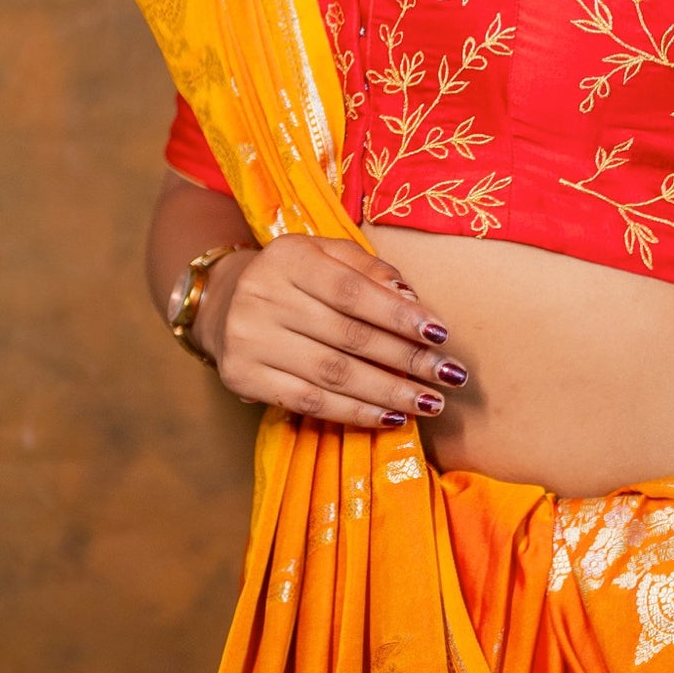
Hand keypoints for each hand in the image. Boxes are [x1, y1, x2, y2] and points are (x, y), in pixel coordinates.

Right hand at [197, 234, 467, 428]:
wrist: (223, 302)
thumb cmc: (294, 277)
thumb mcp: (327, 254)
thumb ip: (368, 268)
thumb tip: (410, 296)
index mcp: (287, 257)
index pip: (352, 291)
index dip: (398, 315)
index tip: (441, 334)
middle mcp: (262, 297)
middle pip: (348, 336)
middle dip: (406, 359)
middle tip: (450, 375)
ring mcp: (248, 340)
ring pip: (332, 375)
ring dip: (389, 393)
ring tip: (431, 403)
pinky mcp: (242, 378)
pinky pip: (309, 403)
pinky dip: (355, 413)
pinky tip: (392, 417)